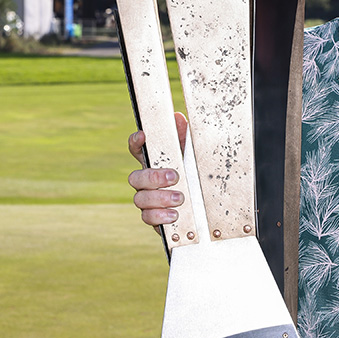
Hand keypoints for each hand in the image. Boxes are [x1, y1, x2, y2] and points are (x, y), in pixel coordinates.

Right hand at [127, 112, 188, 229]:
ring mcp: (148, 201)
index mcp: (154, 164)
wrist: (203, 208)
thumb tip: (178, 118)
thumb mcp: (192, 157)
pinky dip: (159, 216)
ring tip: (179, 198)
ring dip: (159, 198)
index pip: (137, 150)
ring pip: (139, 199)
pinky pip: (147, 217)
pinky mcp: (154, 218)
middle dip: (153, 177)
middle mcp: (146, 183)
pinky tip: (174, 214)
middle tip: (174, 177)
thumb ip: (184, 139)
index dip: (136, 142)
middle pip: (135, 178)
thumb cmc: (194, 177)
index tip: (143, 136)